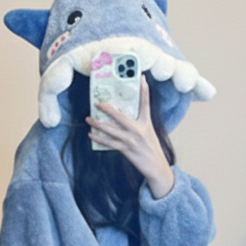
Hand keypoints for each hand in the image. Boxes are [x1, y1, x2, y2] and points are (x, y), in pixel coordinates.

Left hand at [87, 75, 174, 197]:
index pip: (145, 103)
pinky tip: (91, 135)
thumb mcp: (148, 132)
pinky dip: (99, 139)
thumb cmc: (151, 149)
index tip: (141, 77)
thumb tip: (124, 114)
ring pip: (111, 130)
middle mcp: (139, 130)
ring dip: (98, 124)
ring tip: (88, 119)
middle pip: (121, 116)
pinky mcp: (126, 150)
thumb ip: (138, 122)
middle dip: (108, 109)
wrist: (157, 167)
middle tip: (98, 103)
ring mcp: (132, 140)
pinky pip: (109, 143)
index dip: (144, 90)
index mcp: (146, 123)